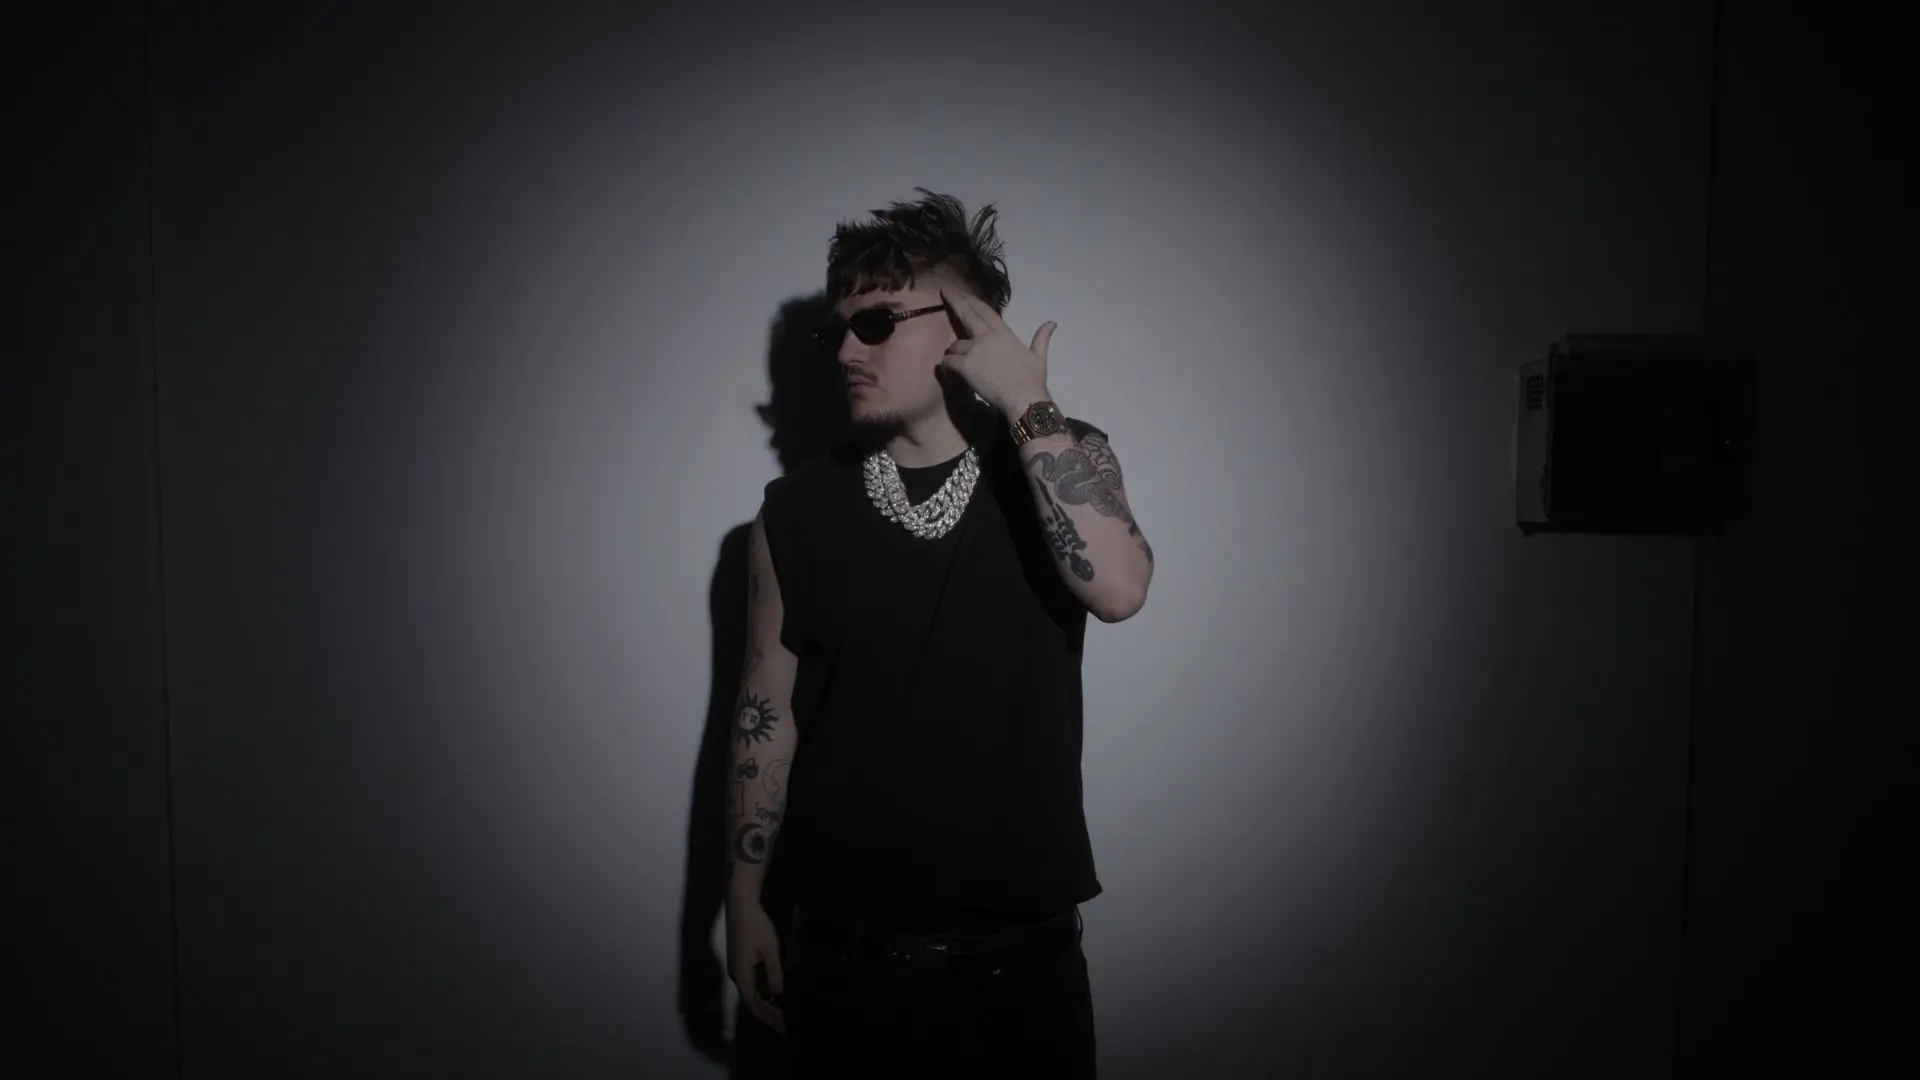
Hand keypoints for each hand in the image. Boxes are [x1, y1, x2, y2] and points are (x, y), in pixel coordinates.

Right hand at [726, 901, 785, 1033]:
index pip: (753, 1004)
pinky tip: (773, 991)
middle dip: (767, 1012)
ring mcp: (736, 967)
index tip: (781, 1027)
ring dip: (764, 1002)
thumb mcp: (770, 950)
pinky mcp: (739, 959)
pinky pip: (750, 982)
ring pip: (750, 991)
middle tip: (784, 1022)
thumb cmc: (756, 926)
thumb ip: (774, 973)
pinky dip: (761, 990)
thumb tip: (778, 993)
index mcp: (741, 975)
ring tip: (781, 1010)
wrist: (741, 905)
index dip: (767, 1017)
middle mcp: (736, 974)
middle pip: (750, 1000)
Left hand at [938, 285, 1055, 417]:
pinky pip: (948, 361)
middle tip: (944, 291)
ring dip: (954, 352)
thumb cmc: (1032, 379)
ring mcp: (974, 350)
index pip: (985, 311)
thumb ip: (1042, 337)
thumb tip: (1052, 323)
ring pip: (954, 345)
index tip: (963, 292)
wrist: (1024, 398)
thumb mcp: (1039, 355)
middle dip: (955, 300)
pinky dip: (947, 367)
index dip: (972, 300)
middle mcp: (986, 337)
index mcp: (1003, 333)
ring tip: (957, 363)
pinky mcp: (964, 366)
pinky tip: (951, 374)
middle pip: (966, 314)